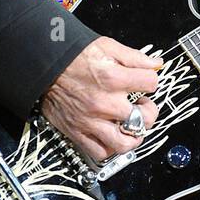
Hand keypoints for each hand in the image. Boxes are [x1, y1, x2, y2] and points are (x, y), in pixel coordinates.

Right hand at [41, 36, 162, 163]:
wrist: (43, 66)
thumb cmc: (72, 57)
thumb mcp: (106, 47)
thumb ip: (134, 57)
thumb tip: (156, 64)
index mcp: (113, 78)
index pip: (151, 83)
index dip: (151, 81)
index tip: (145, 81)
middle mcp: (104, 103)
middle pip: (144, 117)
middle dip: (149, 110)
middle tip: (143, 105)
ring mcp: (91, 121)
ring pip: (125, 142)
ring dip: (134, 135)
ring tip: (132, 126)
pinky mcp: (78, 132)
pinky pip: (100, 152)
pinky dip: (110, 148)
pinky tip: (113, 135)